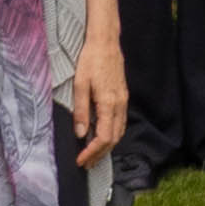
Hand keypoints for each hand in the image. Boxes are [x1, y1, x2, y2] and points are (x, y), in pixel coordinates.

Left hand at [69, 28, 129, 165]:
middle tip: (85, 163)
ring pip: (119, 132)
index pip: (104, 137)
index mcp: (109, 103)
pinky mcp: (123, 97)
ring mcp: (123, 101)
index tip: (81, 160)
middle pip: (114, 139)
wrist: (106, 42)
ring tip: (92, 155)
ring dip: (106, 147)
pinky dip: (112, 135)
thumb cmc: (91, 60)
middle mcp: (120, 105)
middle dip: (99, 154)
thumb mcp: (80, 84)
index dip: (93, 152)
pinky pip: (121, 123)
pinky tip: (102, 136)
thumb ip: (81, 110)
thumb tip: (81, 134)